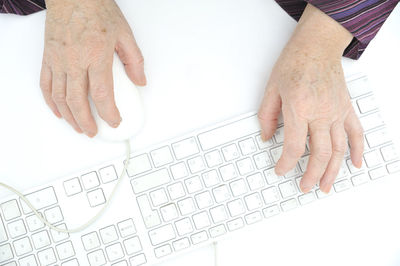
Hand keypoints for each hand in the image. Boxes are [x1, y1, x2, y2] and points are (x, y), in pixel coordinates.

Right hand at [40, 0, 145, 136]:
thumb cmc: (96, 9)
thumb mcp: (125, 34)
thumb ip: (134, 60)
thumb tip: (140, 81)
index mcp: (96, 56)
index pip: (102, 94)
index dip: (109, 113)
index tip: (114, 121)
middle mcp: (75, 61)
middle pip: (78, 101)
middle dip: (87, 122)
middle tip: (94, 131)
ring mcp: (58, 60)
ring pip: (60, 97)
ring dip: (70, 117)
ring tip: (79, 126)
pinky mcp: (48, 58)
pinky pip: (46, 85)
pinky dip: (51, 102)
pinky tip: (59, 111)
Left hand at [258, 4, 363, 192]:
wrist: (317, 46)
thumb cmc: (295, 62)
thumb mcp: (272, 89)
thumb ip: (267, 116)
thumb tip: (266, 137)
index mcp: (299, 108)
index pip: (293, 147)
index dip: (285, 164)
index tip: (280, 170)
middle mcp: (321, 113)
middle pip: (319, 154)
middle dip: (311, 175)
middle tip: (305, 186)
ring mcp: (337, 112)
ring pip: (339, 149)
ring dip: (333, 171)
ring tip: (326, 185)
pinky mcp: (346, 108)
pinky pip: (356, 133)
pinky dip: (357, 150)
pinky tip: (354, 164)